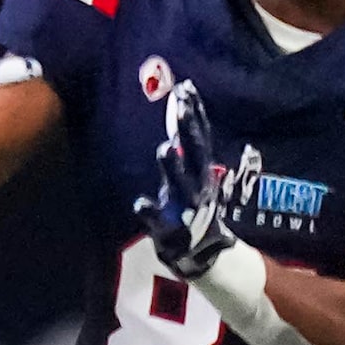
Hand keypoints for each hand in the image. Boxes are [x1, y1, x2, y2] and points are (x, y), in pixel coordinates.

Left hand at [132, 79, 263, 279]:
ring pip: (180, 185)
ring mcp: (185, 209)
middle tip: (180, 105)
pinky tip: (139, 203)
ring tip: (165, 148)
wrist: (204, 255)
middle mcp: (197, 187)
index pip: (199, 137)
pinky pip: (158, 221)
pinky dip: (150, 212)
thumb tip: (181, 115)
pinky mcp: (170, 230)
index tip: (187, 88)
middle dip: (189, 130)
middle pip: (195, 153)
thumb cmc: (193, 211)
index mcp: (202, 173)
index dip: (194, 113)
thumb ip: (188, 150)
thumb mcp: (193, 178)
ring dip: (173, 168)